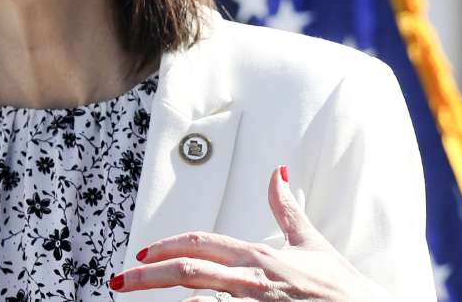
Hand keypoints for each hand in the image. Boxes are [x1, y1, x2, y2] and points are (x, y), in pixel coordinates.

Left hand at [109, 166, 388, 300]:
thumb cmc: (342, 288)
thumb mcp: (312, 243)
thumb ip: (287, 209)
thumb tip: (276, 173)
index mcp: (260, 257)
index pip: (201, 245)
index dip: (166, 247)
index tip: (140, 254)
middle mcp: (254, 281)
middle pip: (190, 272)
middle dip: (148, 276)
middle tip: (119, 280)